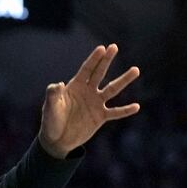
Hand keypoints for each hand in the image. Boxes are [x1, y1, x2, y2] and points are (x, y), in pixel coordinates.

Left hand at [37, 43, 140, 157]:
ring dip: (123, 80)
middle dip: (107, 60)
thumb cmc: (51, 121)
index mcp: (75, 86)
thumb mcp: (50, 108)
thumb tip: (58, 84)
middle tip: (114, 46)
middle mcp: (88, 92)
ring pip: (112, 89)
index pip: (86, 70)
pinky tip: (136, 106)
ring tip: (135, 70)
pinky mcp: (100, 117)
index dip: (94, 59)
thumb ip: (53, 95)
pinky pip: (115, 113)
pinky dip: (125, 110)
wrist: (57, 140)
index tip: (102, 48)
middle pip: (100, 73)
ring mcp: (96, 103)